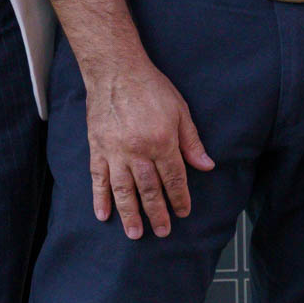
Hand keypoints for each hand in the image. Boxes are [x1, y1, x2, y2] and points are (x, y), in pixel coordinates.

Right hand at [85, 59, 214, 238]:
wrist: (116, 69)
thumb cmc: (150, 87)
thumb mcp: (179, 110)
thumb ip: (191, 141)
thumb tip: (206, 166)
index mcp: (162, 142)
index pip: (173, 178)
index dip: (179, 198)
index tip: (182, 212)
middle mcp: (138, 151)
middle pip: (149, 190)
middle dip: (157, 213)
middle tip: (162, 232)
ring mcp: (115, 151)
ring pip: (123, 190)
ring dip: (130, 214)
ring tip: (135, 233)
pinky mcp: (97, 147)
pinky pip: (98, 178)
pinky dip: (100, 198)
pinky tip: (103, 214)